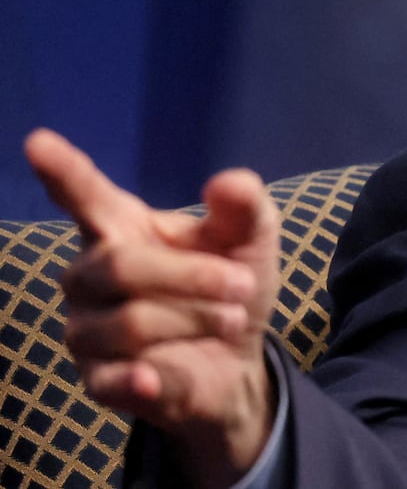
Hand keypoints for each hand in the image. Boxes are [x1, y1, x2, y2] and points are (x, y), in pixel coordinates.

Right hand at [24, 128, 280, 488]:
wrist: (240, 358)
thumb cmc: (231, 286)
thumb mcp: (251, 240)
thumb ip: (243, 207)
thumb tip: (226, 183)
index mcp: (121, 228)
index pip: (84, 196)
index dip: (62, 171)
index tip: (38, 142)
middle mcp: (90, 275)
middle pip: (120, 266)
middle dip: (192, 275)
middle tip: (242, 285)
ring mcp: (87, 329)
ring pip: (129, 322)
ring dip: (196, 318)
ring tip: (232, 318)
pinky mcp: (99, 381)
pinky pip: (108, 378)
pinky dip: (135, 379)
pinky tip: (154, 377)